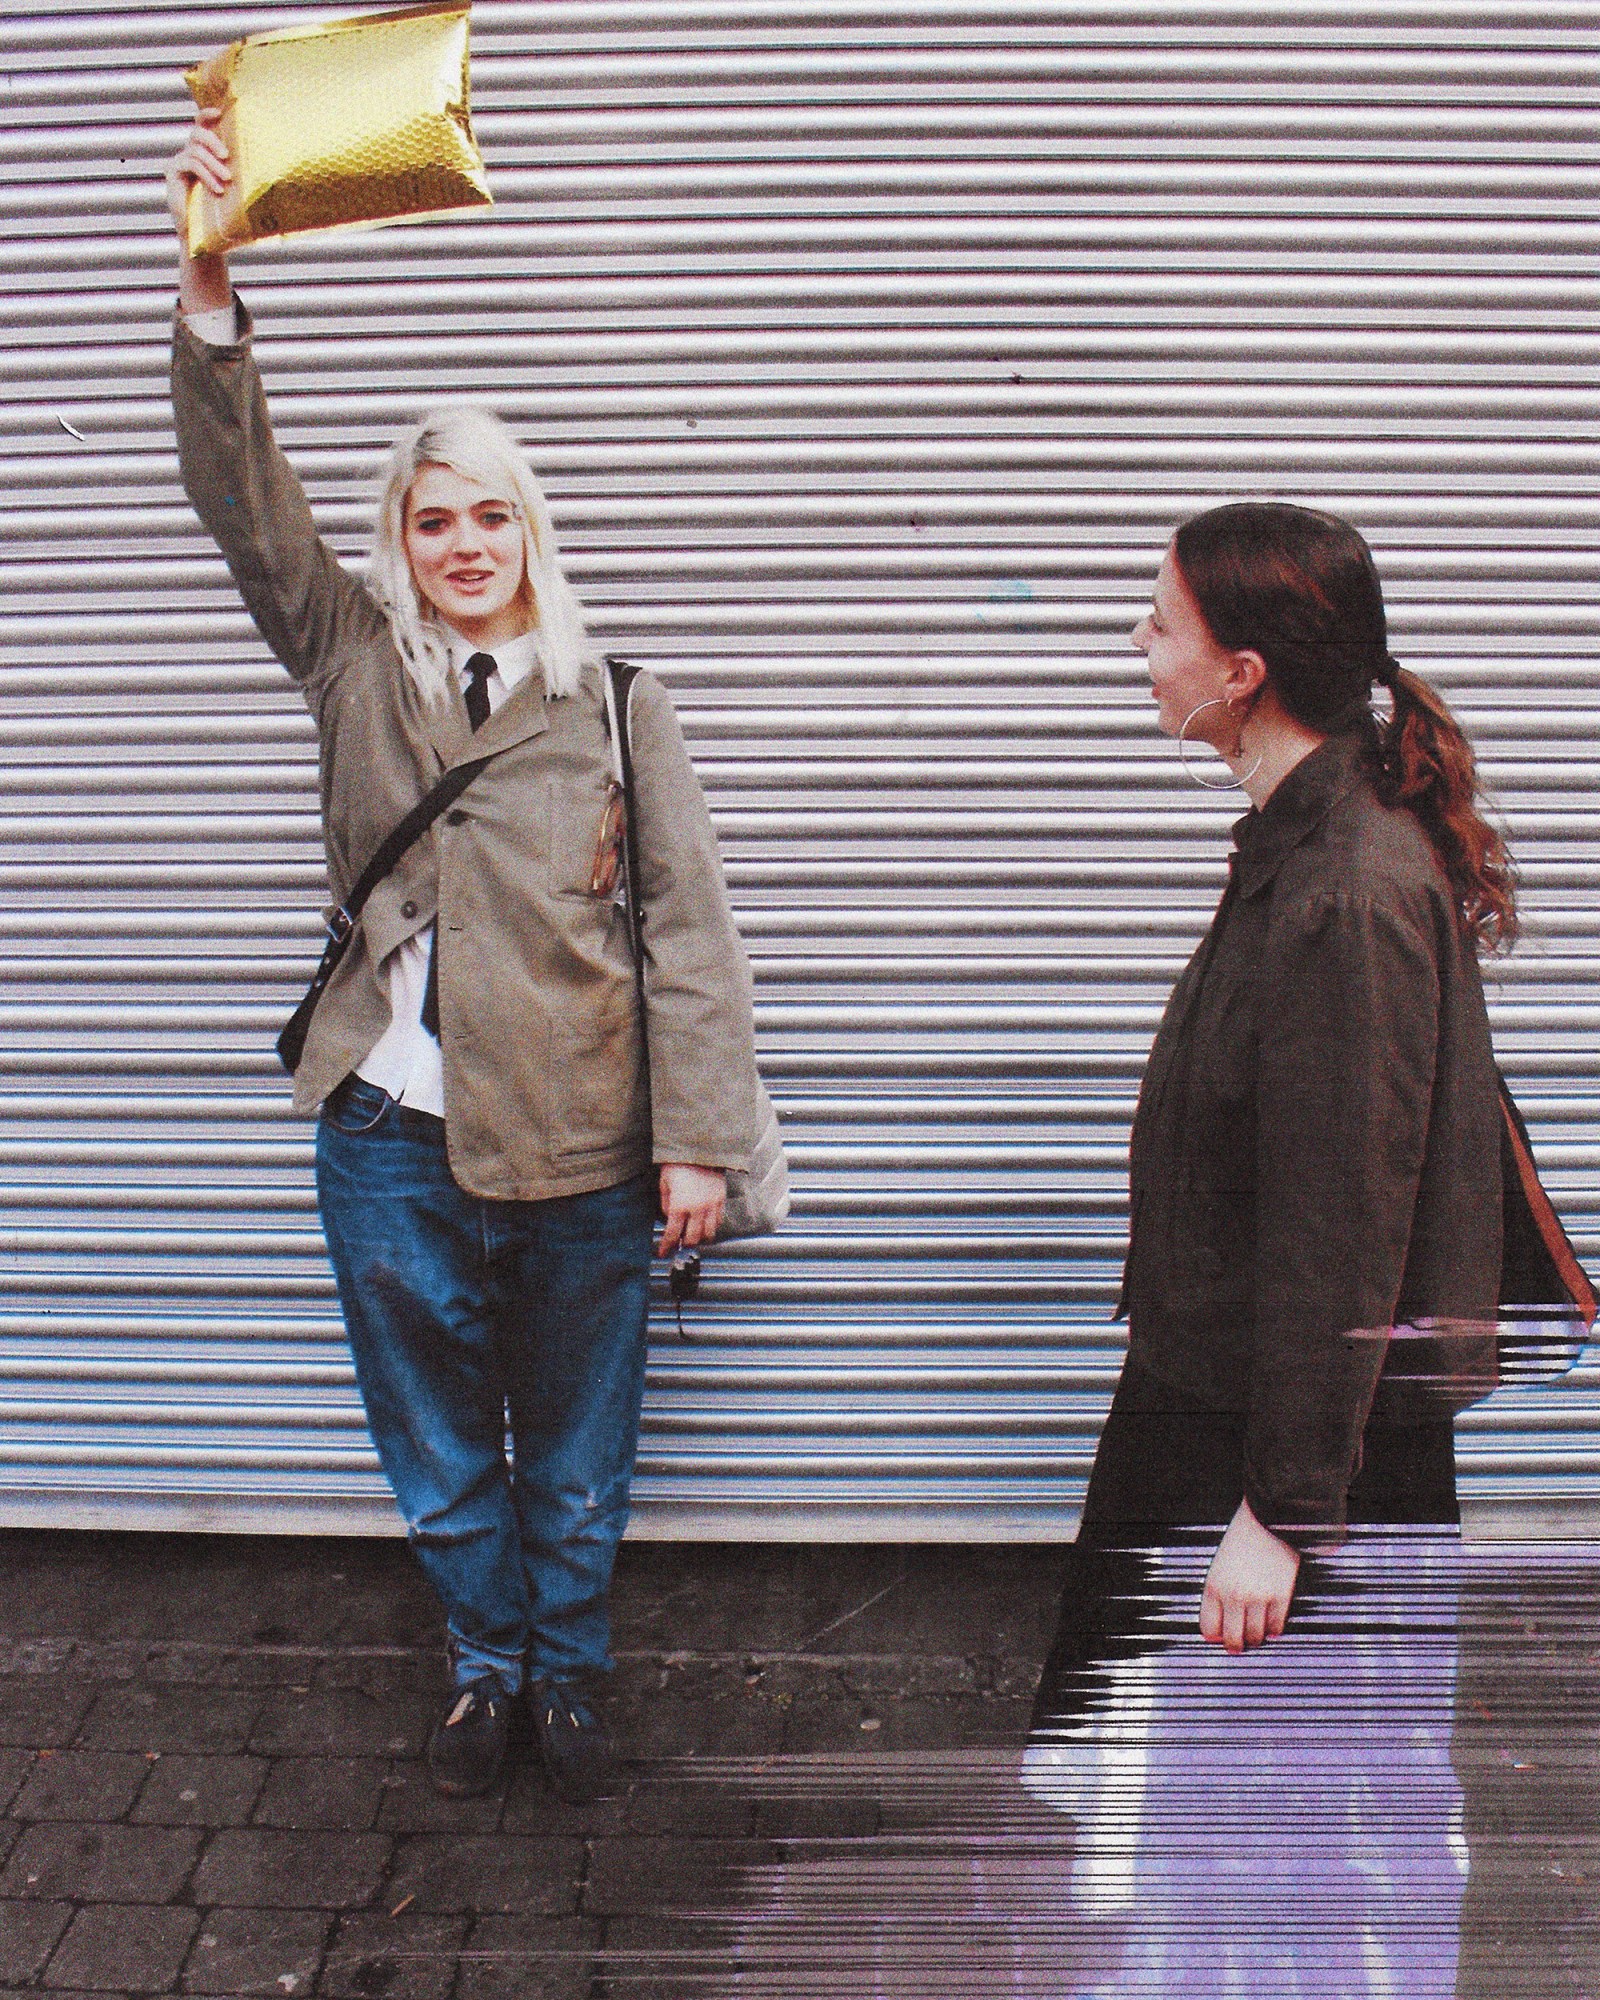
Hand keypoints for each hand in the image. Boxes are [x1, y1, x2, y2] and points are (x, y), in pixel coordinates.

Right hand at [165, 107, 232, 312]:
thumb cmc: (224, 214)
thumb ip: (243, 174)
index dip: (207, 114)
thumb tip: (274, 165)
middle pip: (197, 133)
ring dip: (213, 165)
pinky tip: (217, 189)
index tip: (220, 112)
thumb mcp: (237, 190)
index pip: (201, 124)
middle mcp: (189, 153)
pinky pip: (189, 164)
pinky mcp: (172, 172)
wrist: (205, 237)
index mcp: (205, 153)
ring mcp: (179, 162)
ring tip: (226, 180)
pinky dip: (206, 175)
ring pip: (195, 151)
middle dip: (213, 141)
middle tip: (227, 157)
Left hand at [656, 1163, 725, 1257]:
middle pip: (693, 1239)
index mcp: (680, 1205)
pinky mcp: (721, 1199)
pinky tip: (706, 1224)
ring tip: (694, 1236)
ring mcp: (712, 1205)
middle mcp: (697, 1208)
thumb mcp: (664, 1183)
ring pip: (709, 1233)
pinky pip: (719, 1221)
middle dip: (684, 1245)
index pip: (672, 1233)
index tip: (663, 1252)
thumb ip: (666, 1203)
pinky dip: (712, 1227)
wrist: (700, 1148)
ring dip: (700, 1238)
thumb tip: (669, 1217)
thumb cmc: (679, 1164)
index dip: (667, 1246)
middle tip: (680, 1244)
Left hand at [1199, 1496, 1300, 1653]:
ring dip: (1255, 1638)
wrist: (1268, 1517)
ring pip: (1255, 1637)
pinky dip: (1274, 1630)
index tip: (1219, 1637)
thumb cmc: (1243, 1536)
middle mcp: (1234, 1595)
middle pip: (1232, 1639)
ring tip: (1255, 1634)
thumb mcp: (1221, 1563)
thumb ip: (1219, 1591)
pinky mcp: (1281, 1596)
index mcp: (1213, 1586)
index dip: (1214, 1635)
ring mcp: (1258, 1598)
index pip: (1208, 1628)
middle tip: (1237, 1646)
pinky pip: (1277, 1626)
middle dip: (1234, 1645)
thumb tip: (1220, 1619)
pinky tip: (1272, 1626)